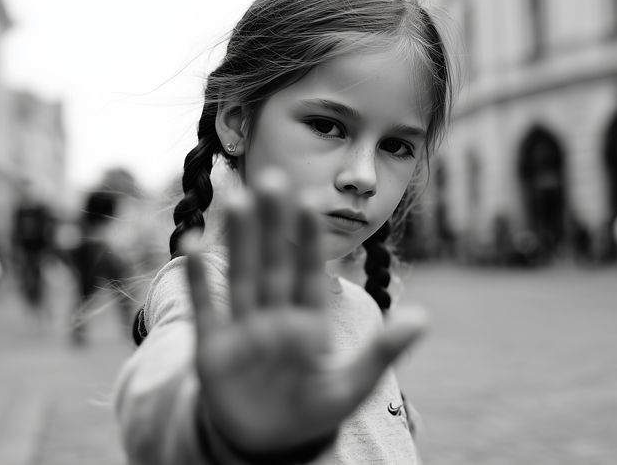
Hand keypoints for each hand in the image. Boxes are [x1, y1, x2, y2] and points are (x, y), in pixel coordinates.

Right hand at [185, 173, 427, 457]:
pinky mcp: (213, 347)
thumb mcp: (353, 386)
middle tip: (273, 179)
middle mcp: (276, 315)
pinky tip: (192, 244)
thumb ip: (383, 352)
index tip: (311, 199)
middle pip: (274, 262)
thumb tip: (424, 318)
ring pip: (242, 275)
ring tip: (236, 198)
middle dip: (273, 224)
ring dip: (239, 239)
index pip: (309, 271)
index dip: (309, 237)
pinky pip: (207, 308)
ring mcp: (244, 328)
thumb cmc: (313, 413)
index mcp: (310, 320)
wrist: (266, 445)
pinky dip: (199, 279)